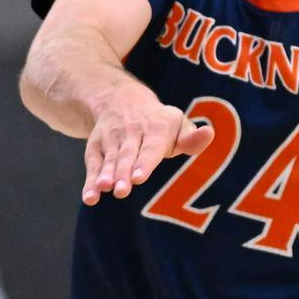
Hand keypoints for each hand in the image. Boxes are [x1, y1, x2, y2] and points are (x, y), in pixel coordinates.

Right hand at [82, 90, 212, 205]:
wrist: (119, 100)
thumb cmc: (157, 123)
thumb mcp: (177, 124)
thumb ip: (191, 137)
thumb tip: (208, 134)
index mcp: (156, 127)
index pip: (150, 147)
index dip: (143, 162)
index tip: (138, 177)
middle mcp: (131, 133)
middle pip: (126, 155)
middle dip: (122, 172)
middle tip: (122, 190)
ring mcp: (111, 141)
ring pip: (108, 160)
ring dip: (105, 176)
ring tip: (103, 189)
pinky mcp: (95, 149)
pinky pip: (93, 166)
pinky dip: (90, 182)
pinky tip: (90, 198)